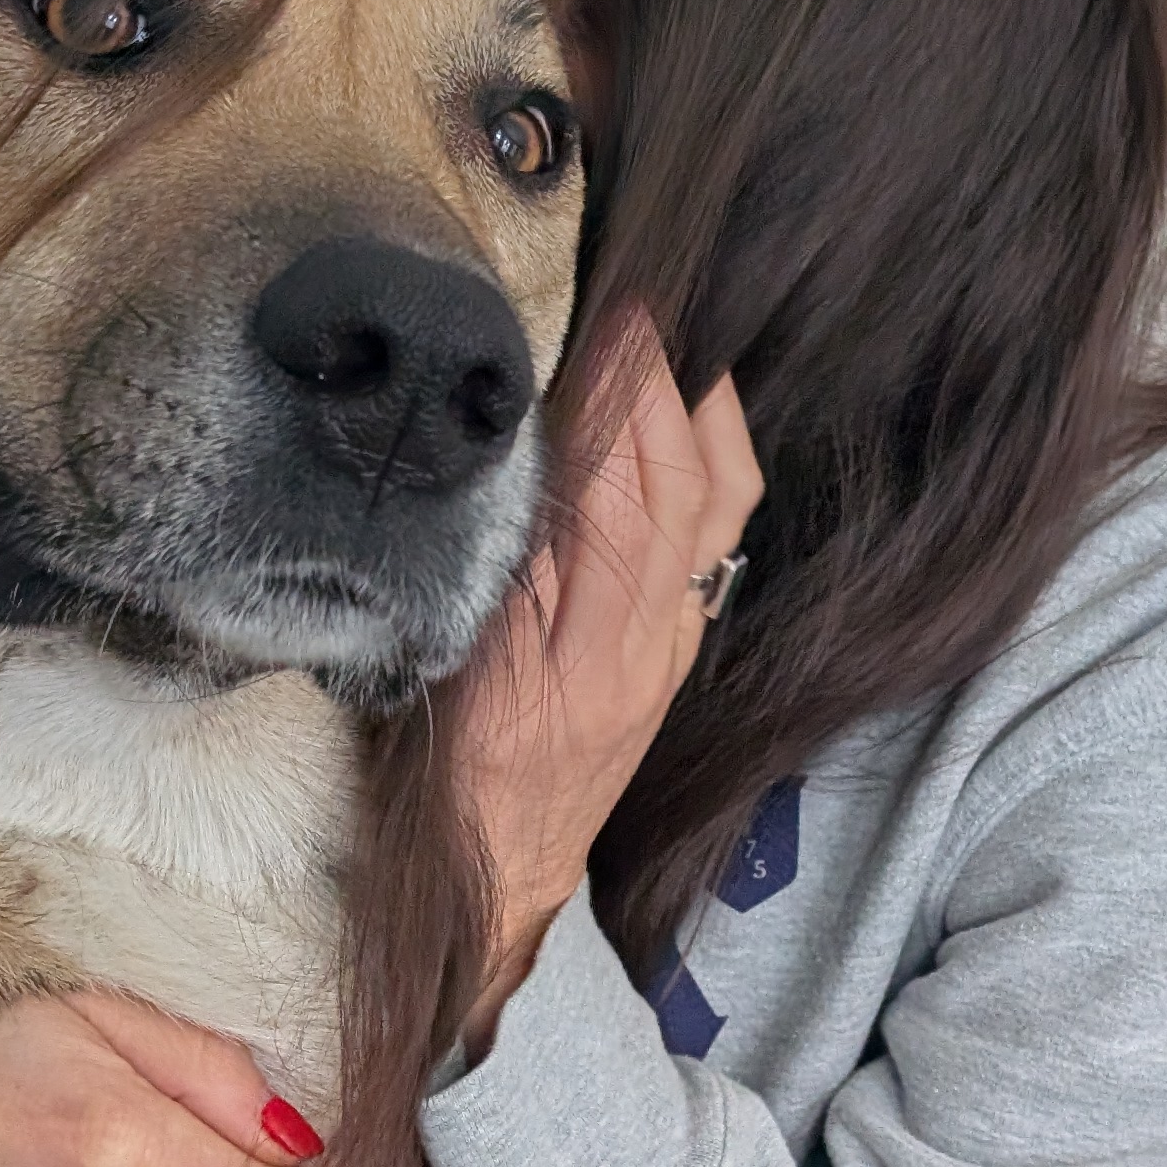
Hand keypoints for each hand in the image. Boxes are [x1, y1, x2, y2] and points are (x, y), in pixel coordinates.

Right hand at [461, 315, 762, 1051]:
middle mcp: (647, 640)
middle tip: (656, 283)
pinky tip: (695, 411)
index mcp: (581, 647)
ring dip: (706, 407)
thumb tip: (520, 456)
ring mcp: (672, 643)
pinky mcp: (676, 647)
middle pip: (690, 481)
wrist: (504, 883)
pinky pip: (716, 534)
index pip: (624, 491)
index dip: (628, 394)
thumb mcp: (449, 680)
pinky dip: (711, 458)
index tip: (620, 306)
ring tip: (685, 328)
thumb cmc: (449, 786)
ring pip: (718, 503)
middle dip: (677, 377)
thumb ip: (489, 573)